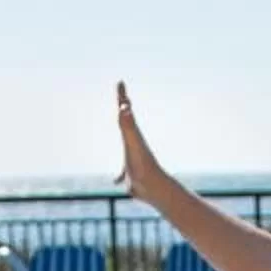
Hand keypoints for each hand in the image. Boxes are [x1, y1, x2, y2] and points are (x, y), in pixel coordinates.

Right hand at [116, 81, 166, 200]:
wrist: (153, 187)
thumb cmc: (142, 164)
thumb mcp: (132, 141)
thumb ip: (128, 125)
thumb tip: (124, 108)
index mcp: (132, 134)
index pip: (125, 111)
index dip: (122, 97)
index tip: (121, 83)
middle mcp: (133, 143)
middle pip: (127, 124)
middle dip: (124, 112)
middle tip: (123, 101)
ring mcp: (132, 158)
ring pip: (127, 146)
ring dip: (125, 140)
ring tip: (124, 137)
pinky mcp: (131, 174)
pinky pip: (123, 173)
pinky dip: (119, 176)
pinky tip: (117, 181)